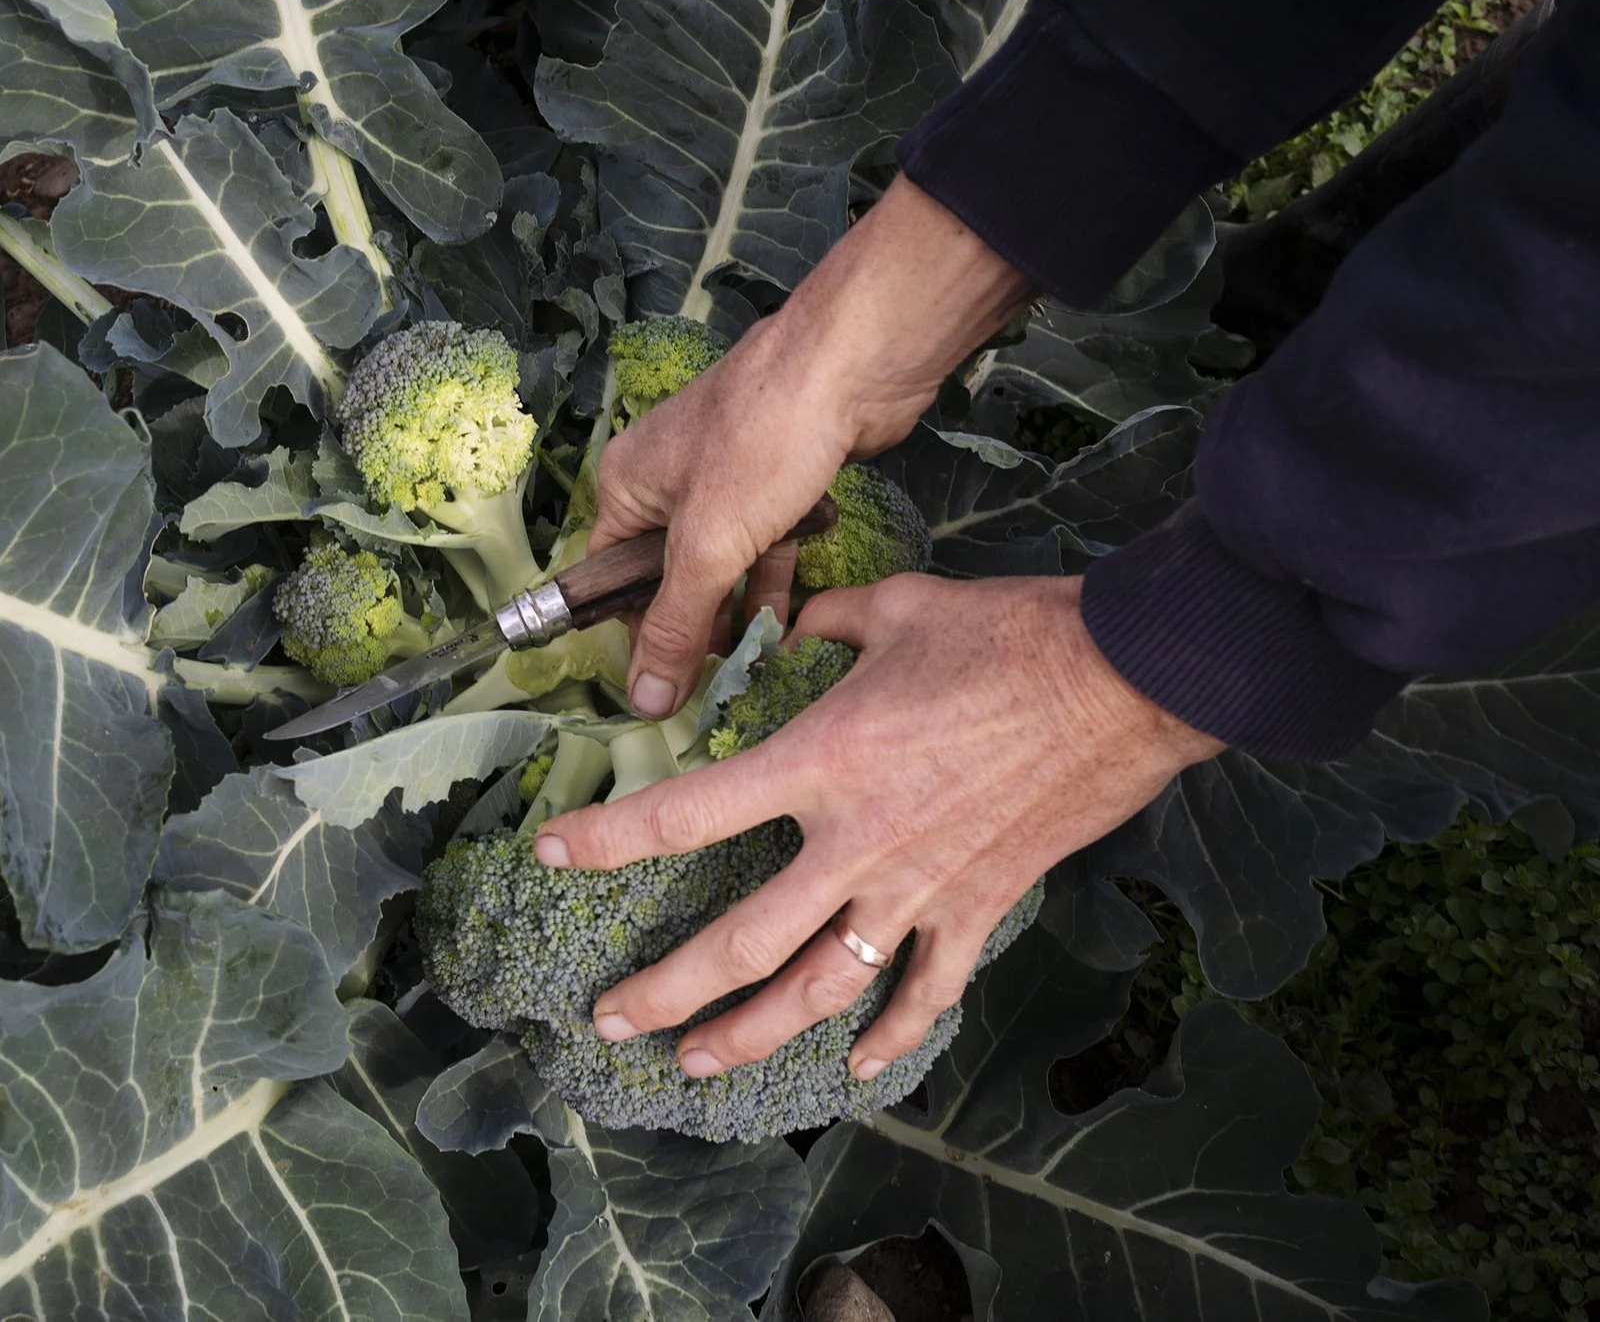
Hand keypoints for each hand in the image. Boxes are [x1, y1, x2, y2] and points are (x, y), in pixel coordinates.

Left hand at [533, 575, 1220, 1078]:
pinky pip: (927, 991)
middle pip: (740, 942)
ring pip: (819, 987)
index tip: (552, 854)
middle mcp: (856, 842)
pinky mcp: (978, 907)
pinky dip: (891, 1036)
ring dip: (752, 1035)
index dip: (609, 839)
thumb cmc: (1006, 635)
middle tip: (609, 1022)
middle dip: (664, 991)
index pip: (687, 811)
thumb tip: (798, 620)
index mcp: (820, 762)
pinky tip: (855, 1067)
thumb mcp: (896, 608)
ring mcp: (918, 887)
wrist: (1123, 681)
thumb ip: (826, 622)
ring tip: (696, 1064)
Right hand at [592, 177, 1032, 717]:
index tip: (663, 687)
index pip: (611, 579)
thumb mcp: (708, 546)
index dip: (634, 635)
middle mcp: (668, 482)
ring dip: (736, 613)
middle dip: (692, 629)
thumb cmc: (763, 441)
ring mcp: (726, 481)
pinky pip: (765, 547)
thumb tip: (643, 701)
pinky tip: (790, 626)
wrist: (851, 364)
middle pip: (668, 577)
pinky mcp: (778, 481)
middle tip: (716, 682)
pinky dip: (773, 583)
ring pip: (721, 566)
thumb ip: (675, 625)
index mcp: (627, 487)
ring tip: (754, 665)